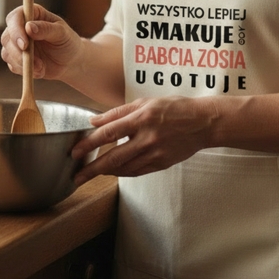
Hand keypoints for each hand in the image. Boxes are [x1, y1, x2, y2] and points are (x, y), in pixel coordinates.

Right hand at [0, 4, 82, 79]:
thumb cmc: (68, 42)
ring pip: (7, 53)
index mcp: (32, 14)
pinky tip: (40, 71)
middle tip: (32, 62)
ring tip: (41, 68)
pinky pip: (12, 65)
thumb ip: (46, 29)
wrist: (70, 62)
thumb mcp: (62, 33)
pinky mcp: (16, 59)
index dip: (16, 30)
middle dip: (17, 52)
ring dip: (22, 63)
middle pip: (7, 37)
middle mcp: (21, 27)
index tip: (24, 44)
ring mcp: (16, 43)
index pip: (15, 17)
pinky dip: (25, 71)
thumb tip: (29, 27)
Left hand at [71, 96, 214, 184]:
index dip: (89, 143)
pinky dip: (122, 172)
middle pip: (113, 157)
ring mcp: (155, 153)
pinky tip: (113, 171)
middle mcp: (147, 138)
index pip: (108, 133)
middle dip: (91, 169)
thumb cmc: (174, 109)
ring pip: (124, 168)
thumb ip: (119, 112)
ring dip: (105, 172)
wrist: (203, 123)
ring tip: (91, 173)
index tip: (75, 152)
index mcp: (141, 118)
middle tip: (76, 176)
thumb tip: (95, 121)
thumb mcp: (145, 102)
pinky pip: (137, 172)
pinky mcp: (161, 164)